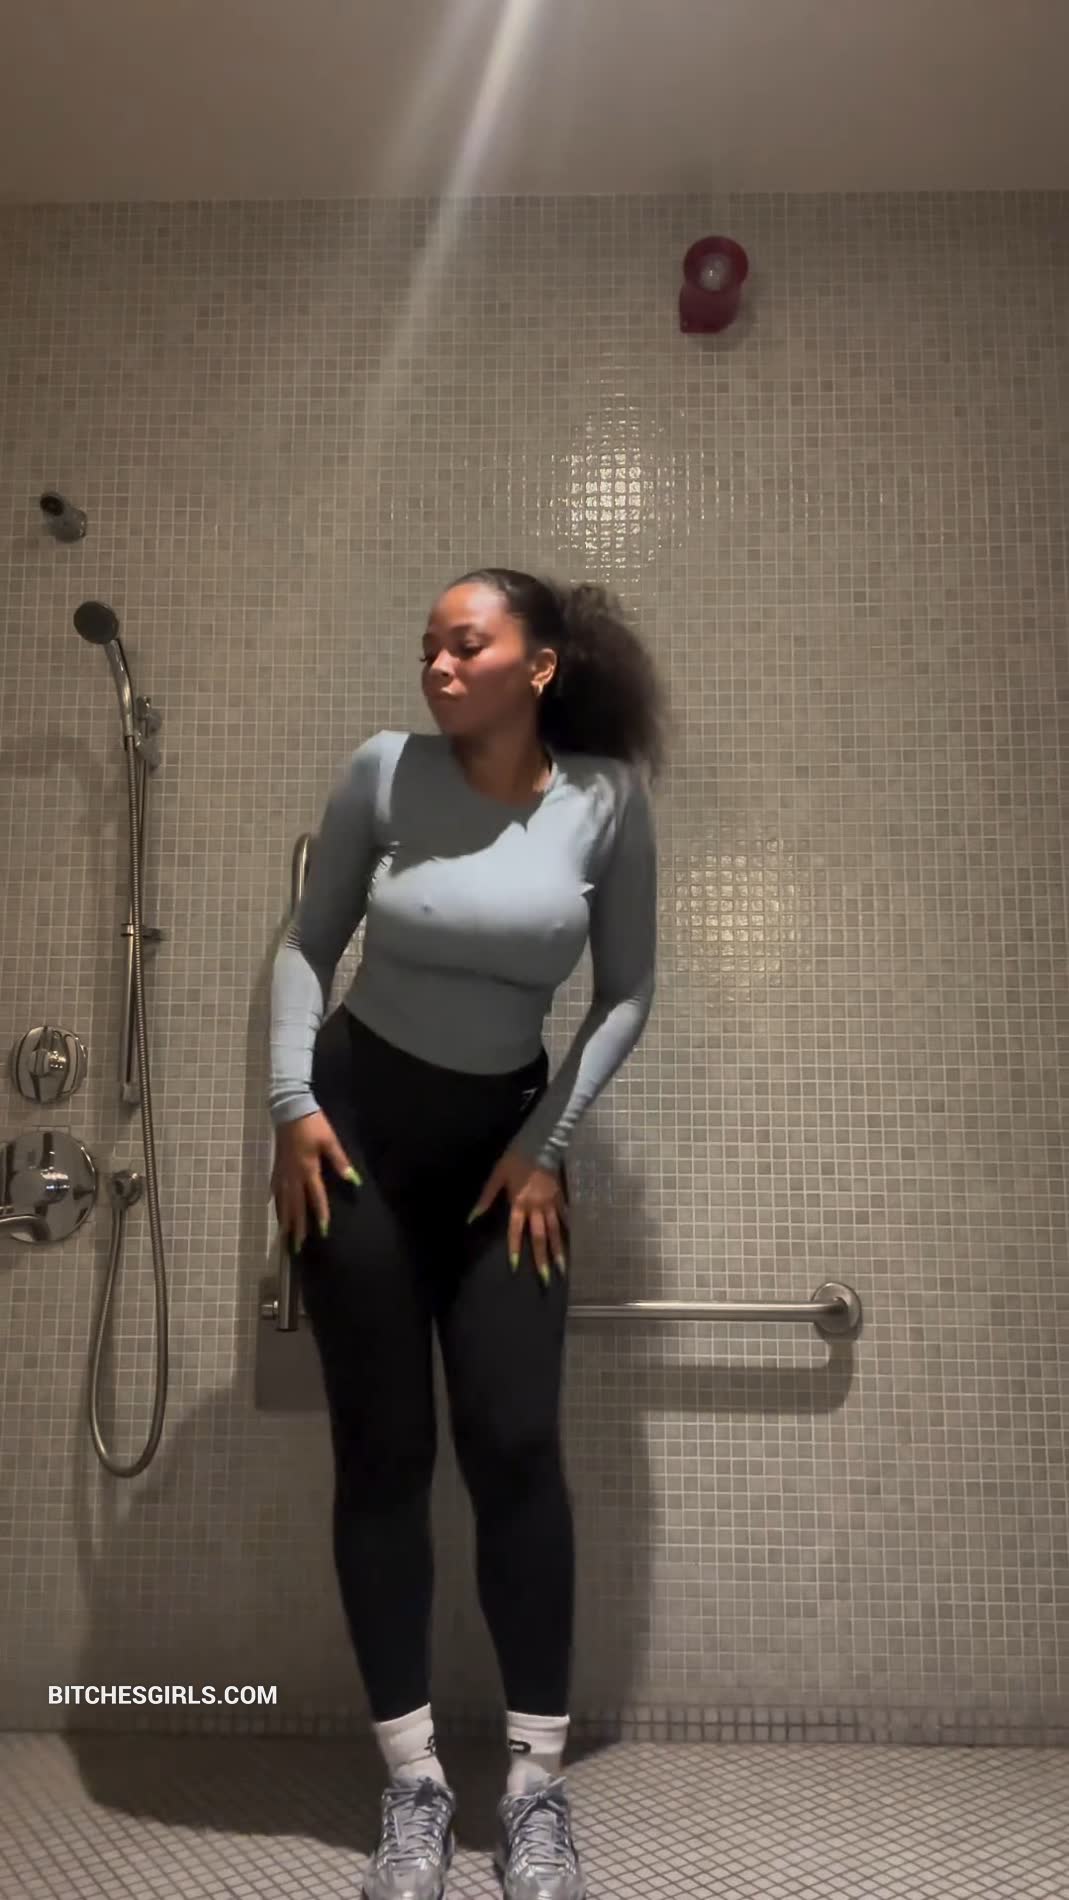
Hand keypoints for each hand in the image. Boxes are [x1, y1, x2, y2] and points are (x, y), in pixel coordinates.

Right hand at [271, 1109, 359, 1252]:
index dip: (319, 1215)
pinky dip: (277, 1201)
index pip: (315, 1197)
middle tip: (296, 1246)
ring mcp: (283, 1171)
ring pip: (283, 1200)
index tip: (322, 1232)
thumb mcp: (330, 1141)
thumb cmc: (313, 1125)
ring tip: (284, 1235)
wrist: (290, 1109)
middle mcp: (293, 1175)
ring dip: (285, 1219)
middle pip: (295, 1205)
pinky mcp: (277, 1165)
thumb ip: (340, 1162)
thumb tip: (353, 1180)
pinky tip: (276, 1207)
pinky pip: (276, 1189)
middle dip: (297, 1227)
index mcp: (308, 1169)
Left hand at [468, 1148, 567, 1282]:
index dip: (515, 1248)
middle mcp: (536, 1207)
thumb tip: (472, 1218)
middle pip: (540, 1236)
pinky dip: (567, 1229)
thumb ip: (486, 1198)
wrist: (540, 1143)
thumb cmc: (515, 1159)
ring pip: (555, 1231)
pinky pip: (564, 1216)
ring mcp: (550, 1203)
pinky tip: (571, 1240)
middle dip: (542, 1258)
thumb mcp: (497, 1176)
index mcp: (519, 1203)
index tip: (515, 1267)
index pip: (516, 1231)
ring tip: (562, 1268)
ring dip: (558, 1250)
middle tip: (546, 1278)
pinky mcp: (559, 1197)